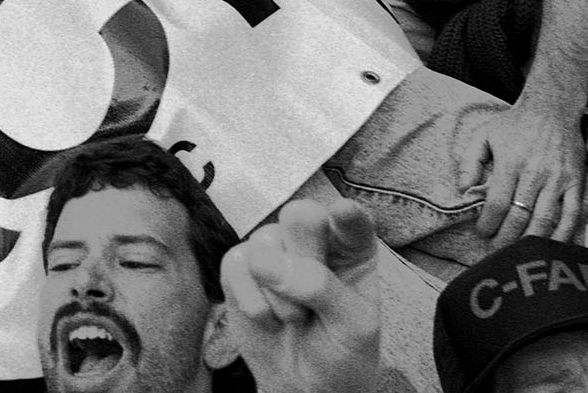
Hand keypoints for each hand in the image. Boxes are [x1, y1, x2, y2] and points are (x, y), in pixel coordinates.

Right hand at [221, 198, 380, 392]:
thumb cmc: (341, 350)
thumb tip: (263, 261)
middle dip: (304, 252)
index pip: (351, 220)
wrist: (305, 386)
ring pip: (264, 245)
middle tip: (312, 291)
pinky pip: (236, 265)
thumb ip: (320, 287)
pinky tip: (267, 317)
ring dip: (280, 294)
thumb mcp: (352, 325)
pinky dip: (251, 300)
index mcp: (352, 247)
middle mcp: (312, 238)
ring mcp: (273, 249)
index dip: (345, 215)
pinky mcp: (240, 266)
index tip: (342, 213)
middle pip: (300, 216)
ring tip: (294, 317)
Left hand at [458, 102, 586, 242]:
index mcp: (511, 162)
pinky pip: (572, 215)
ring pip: (545, 220)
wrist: (553, 109)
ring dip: (531, 241)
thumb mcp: (483, 134)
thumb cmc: (514, 124)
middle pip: (520, 216)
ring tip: (519, 253)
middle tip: (497, 251)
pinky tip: (552, 248)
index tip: (482, 233)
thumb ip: (469, 161)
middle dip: (506, 239)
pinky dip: (563, 235)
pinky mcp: (576, 183)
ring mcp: (558, 179)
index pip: (497, 203)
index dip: (488, 224)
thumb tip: (463, 189)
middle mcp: (535, 173)